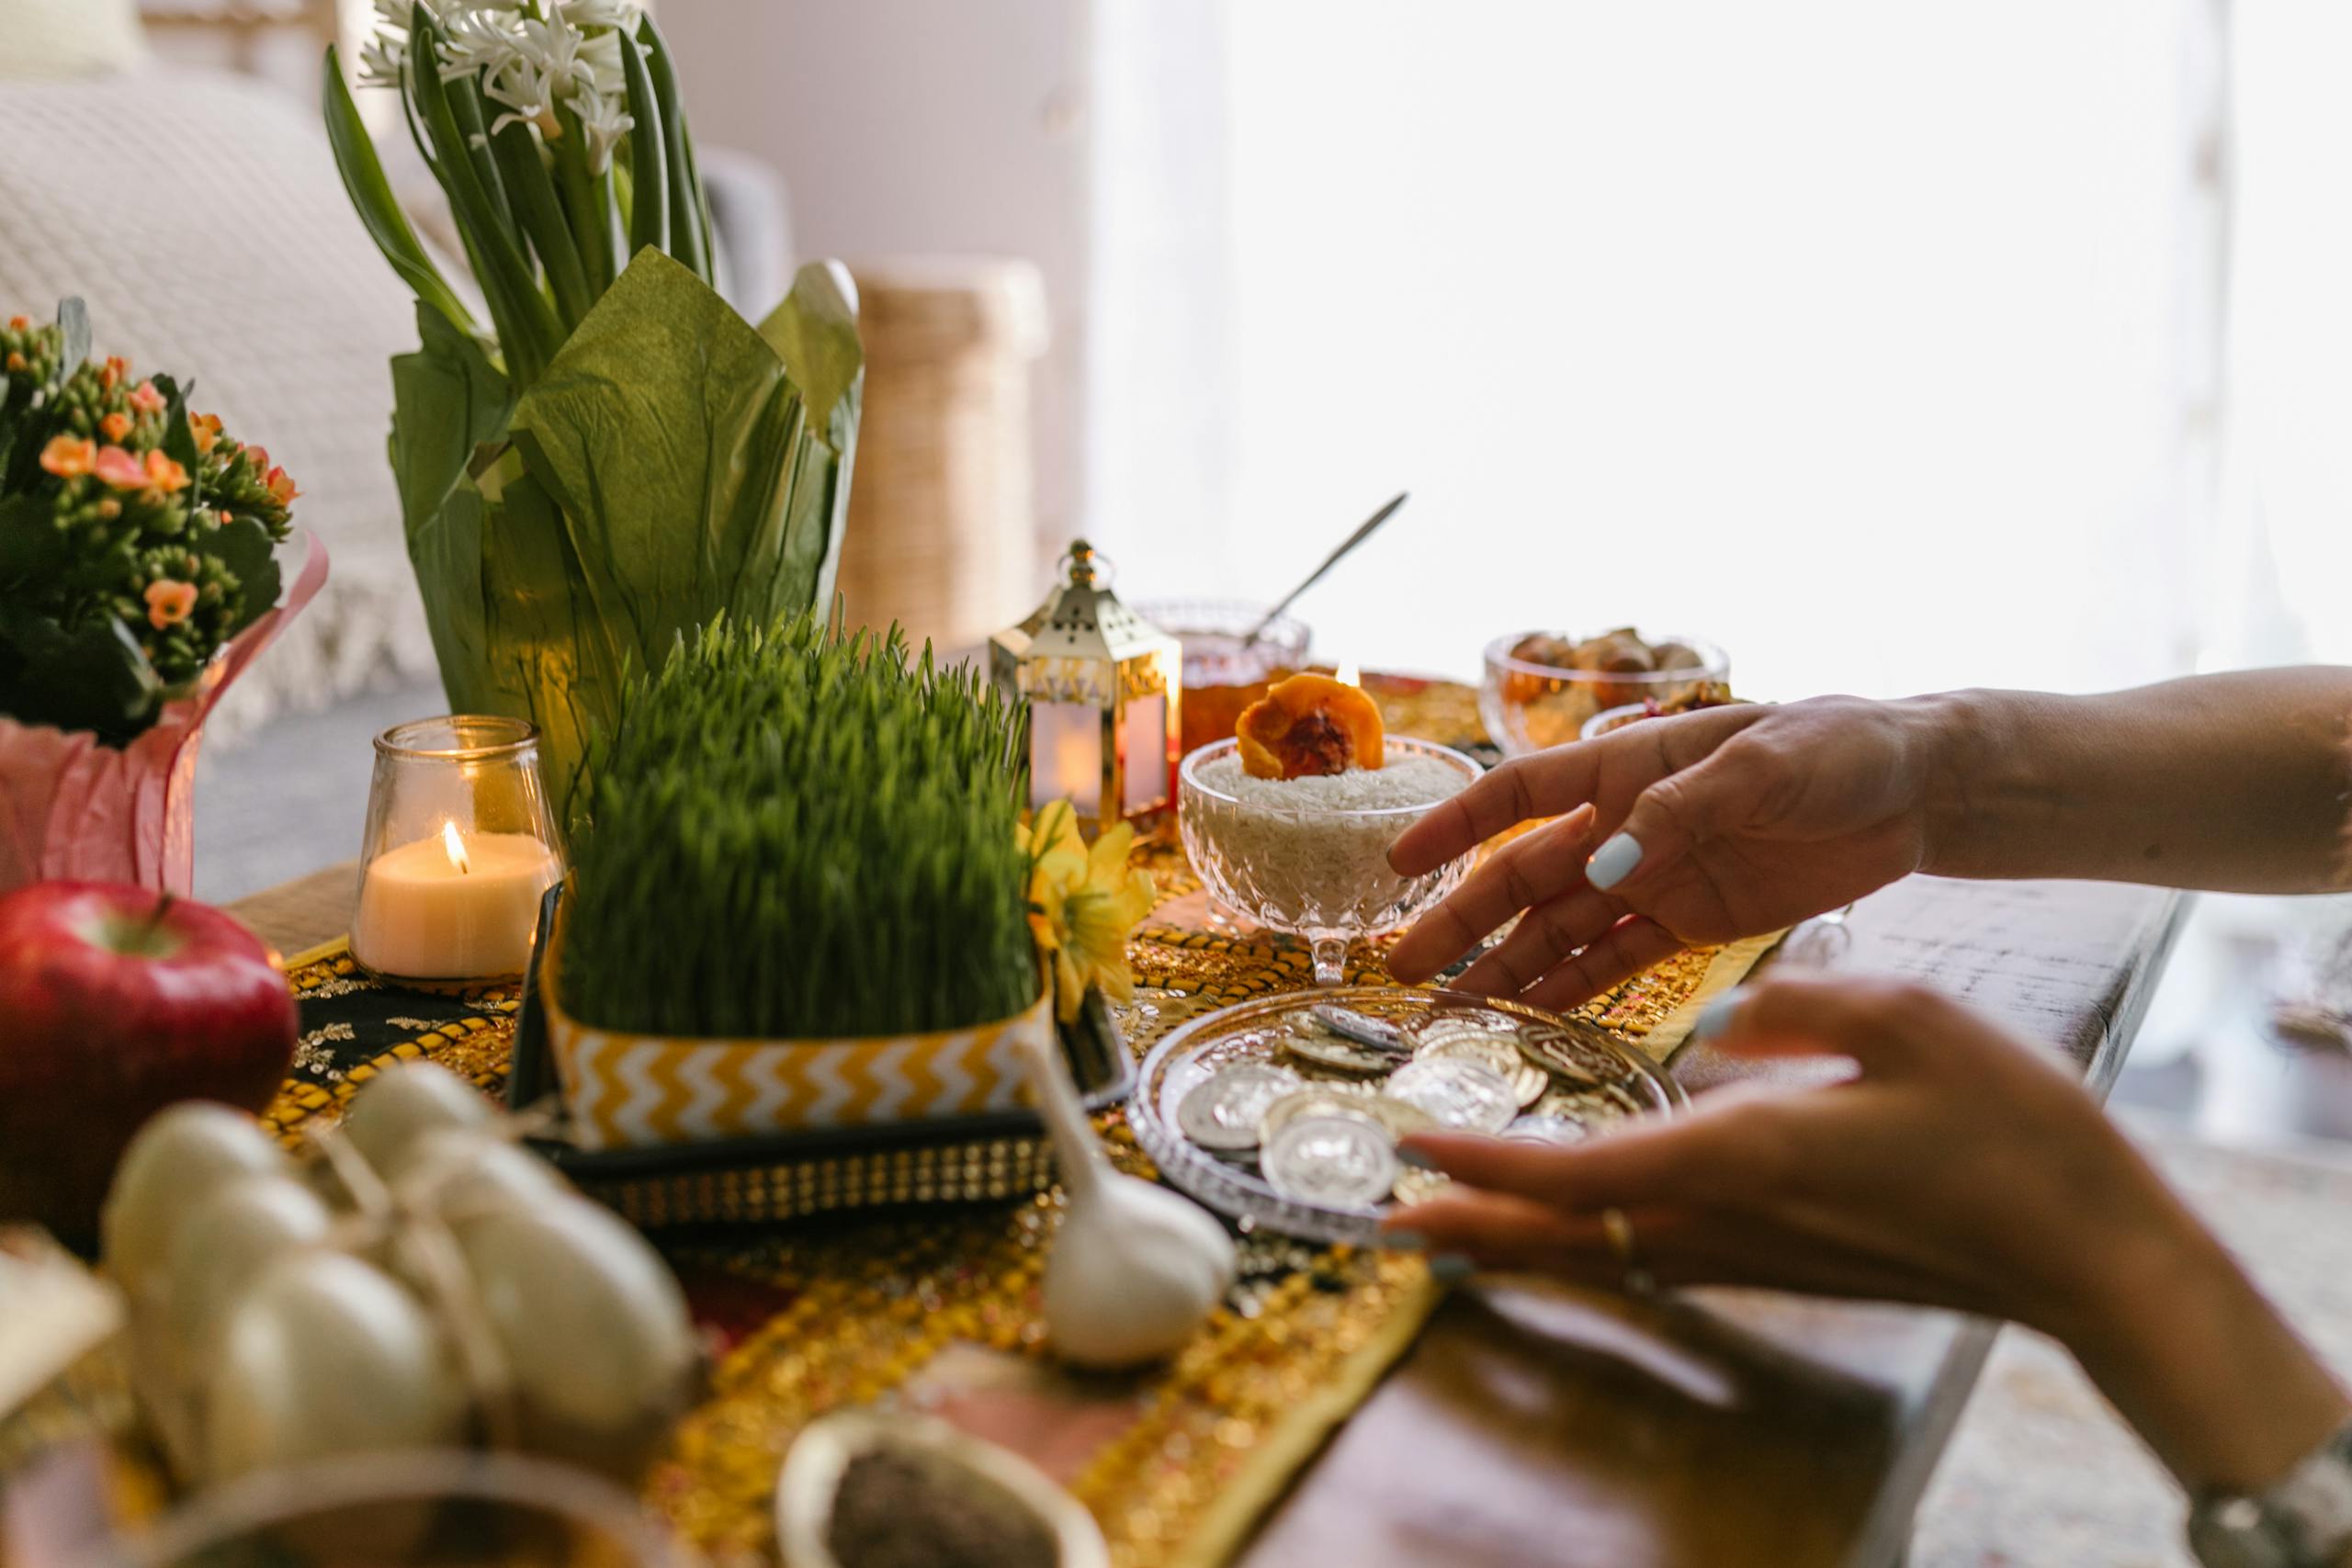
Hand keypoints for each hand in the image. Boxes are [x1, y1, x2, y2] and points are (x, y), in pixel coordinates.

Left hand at [1381, 974, 2350, 1493]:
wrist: (2089, 1253)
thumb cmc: (2010, 1131)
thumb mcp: (1906, 1020)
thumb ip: (1796, 1006)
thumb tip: (1720, 1020)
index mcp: (1739, 1158)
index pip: (1575, 1174)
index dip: (1484, 1164)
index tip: (1410, 1146)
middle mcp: (1724, 1220)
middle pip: (1563, 1237)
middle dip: (1469, 1225)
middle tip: (1387, 1216)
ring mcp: (1751, 1255)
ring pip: (1600, 1255)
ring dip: (1516, 1239)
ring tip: (1448, 1225)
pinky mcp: (1779, 1265)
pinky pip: (1650, 1259)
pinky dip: (1584, 1243)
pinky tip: (1573, 1225)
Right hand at [1385, 696, 1946, 1006]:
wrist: (1919, 790)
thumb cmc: (1840, 747)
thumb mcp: (1765, 763)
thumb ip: (1680, 814)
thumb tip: (1600, 867)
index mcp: (1629, 767)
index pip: (1519, 794)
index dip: (1455, 826)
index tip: (1398, 866)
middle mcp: (1625, 825)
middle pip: (1524, 878)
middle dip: (1462, 923)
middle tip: (1405, 972)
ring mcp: (1653, 878)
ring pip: (1560, 929)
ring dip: (1506, 969)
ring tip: (1453, 1013)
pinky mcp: (1691, 924)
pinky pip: (1617, 962)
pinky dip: (1574, 992)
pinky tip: (1530, 1022)